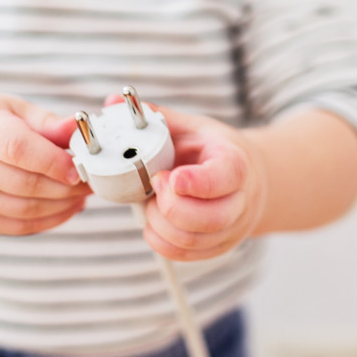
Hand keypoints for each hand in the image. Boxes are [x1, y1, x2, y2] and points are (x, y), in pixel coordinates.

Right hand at [0, 94, 89, 234]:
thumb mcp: (13, 111)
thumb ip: (47, 122)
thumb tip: (79, 127)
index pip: (16, 148)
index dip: (52, 161)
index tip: (80, 167)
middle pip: (27, 184)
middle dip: (69, 186)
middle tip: (94, 179)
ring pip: (28, 210)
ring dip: (65, 204)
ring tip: (84, 192)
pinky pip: (23, 226)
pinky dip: (52, 219)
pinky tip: (69, 206)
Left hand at [142, 106, 268, 261]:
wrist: (245, 180)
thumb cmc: (210, 150)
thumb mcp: (189, 128)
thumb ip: (154, 117)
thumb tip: (112, 102)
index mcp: (235, 163)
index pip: (224, 178)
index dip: (195, 183)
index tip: (167, 178)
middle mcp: (240, 201)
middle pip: (208, 218)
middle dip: (168, 206)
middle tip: (154, 186)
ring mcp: (231, 229)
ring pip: (191, 240)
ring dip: (159, 224)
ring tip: (152, 202)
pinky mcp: (217, 248)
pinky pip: (184, 255)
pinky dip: (160, 240)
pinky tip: (154, 220)